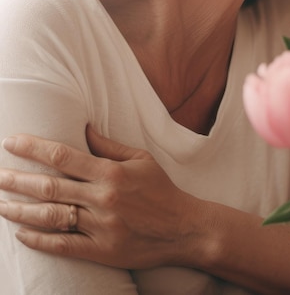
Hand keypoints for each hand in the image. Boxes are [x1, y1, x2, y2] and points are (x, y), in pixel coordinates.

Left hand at [0, 126, 203, 268]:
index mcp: (111, 172)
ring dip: (20, 210)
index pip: (64, 156)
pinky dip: (38, 240)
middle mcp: (103, 197)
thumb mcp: (141, 160)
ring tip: (0, 204)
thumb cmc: (162, 190)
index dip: (34, 148)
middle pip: (50, 186)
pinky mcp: (101, 250)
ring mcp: (100, 226)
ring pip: (50, 216)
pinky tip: (20, 233)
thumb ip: (109, 146)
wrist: (183, 229)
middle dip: (17, 179)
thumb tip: (83, 128)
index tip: (11, 142)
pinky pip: (62, 245)